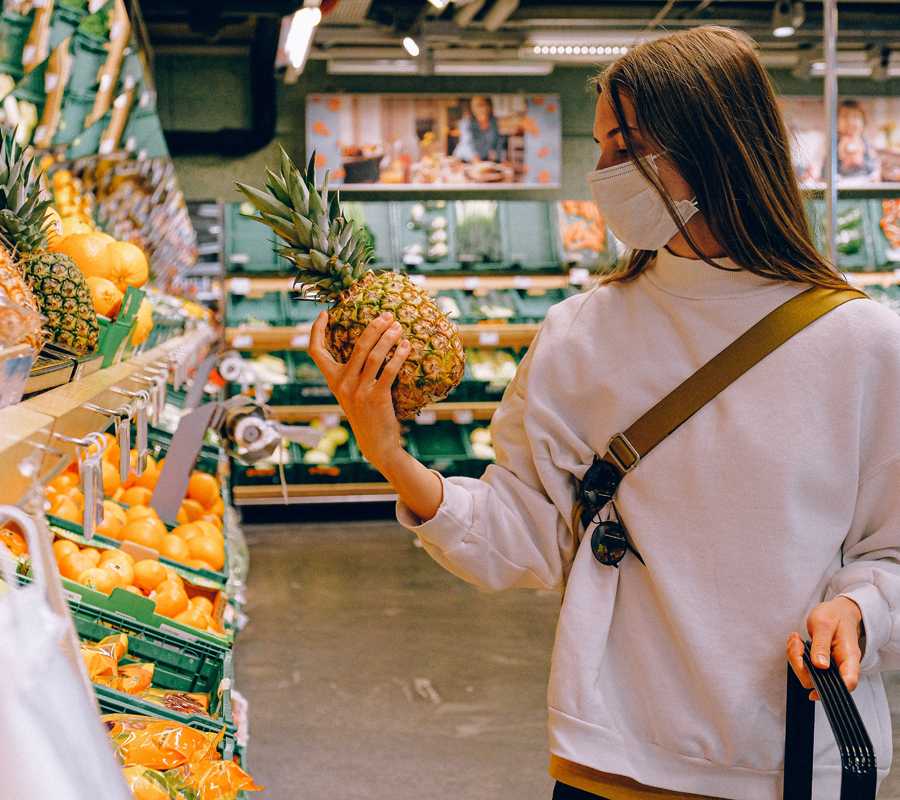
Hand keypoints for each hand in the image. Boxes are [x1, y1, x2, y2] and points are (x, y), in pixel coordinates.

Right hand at [308, 310, 409, 471]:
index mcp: (333, 381)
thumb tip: (366, 346)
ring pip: (373, 355)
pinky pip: (388, 370)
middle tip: (387, 315)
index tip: (323, 314)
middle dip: (373, 327)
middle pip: (356, 346)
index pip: (316, 352)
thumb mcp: (352, 394)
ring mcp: (358, 391)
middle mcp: (343, 384)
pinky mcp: (376, 397)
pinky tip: (406, 346)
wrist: (376, 444)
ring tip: (398, 327)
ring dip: (388, 337)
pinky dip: (398, 356)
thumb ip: (352, 375)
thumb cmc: (367, 415)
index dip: (316, 331)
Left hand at [786, 596, 862, 700]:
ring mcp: (830, 666)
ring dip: (795, 658)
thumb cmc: (835, 616)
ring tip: (796, 639)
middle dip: (801, 665)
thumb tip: (820, 666)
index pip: (848, 682)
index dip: (832, 690)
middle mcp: (841, 666)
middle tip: (797, 643)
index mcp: (849, 657)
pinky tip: (796, 642)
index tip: (813, 690)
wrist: (838, 611)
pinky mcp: (820, 664)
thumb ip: (821, 645)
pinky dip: (795, 655)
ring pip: (809, 676)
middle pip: (821, 682)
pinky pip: (804, 667)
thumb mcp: (824, 624)